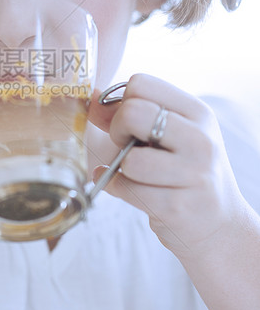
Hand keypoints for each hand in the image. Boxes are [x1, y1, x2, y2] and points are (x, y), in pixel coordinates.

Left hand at [88, 73, 245, 258]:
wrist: (218, 225)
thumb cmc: (183, 172)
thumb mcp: (166, 135)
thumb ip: (127, 114)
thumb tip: (91, 98)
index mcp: (198, 112)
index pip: (141, 83)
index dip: (123, 103)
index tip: (131, 125)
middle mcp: (201, 139)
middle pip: (131, 113)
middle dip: (117, 131)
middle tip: (127, 148)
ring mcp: (194, 174)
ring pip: (128, 158)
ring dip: (121, 168)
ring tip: (136, 174)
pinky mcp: (177, 207)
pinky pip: (126, 188)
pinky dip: (116, 188)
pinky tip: (128, 189)